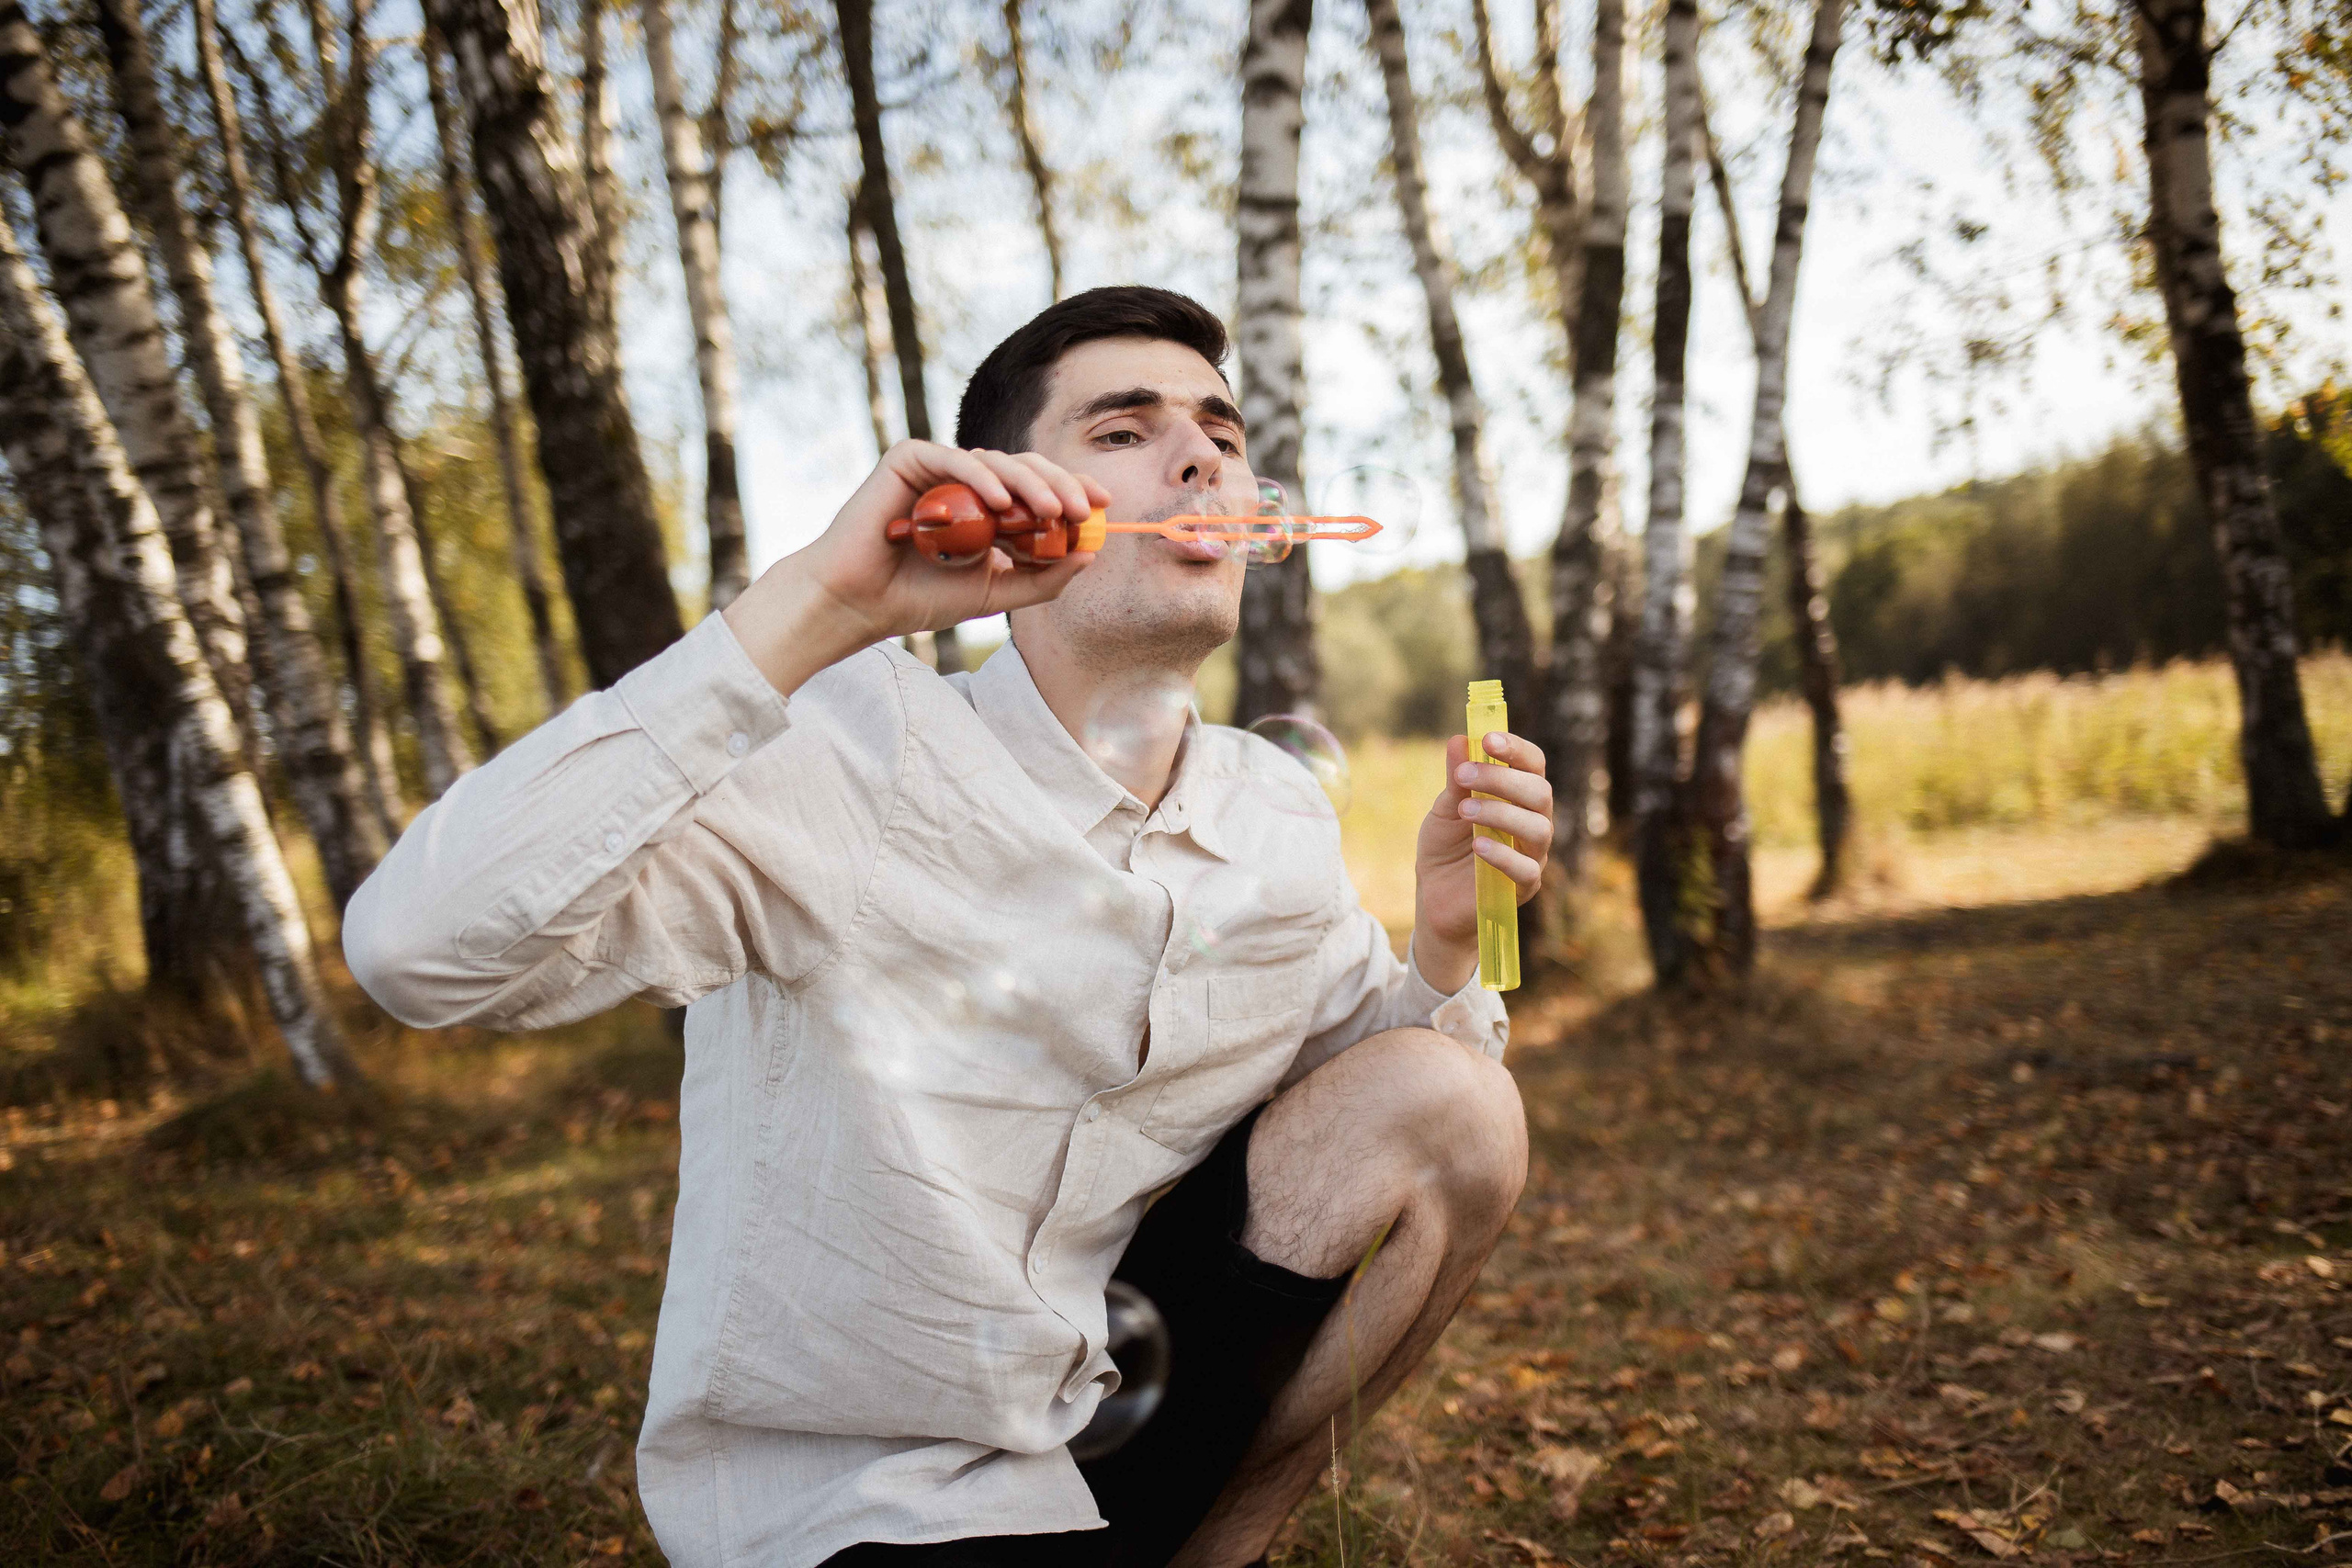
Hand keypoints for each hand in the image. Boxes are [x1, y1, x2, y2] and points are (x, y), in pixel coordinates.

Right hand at [725, 441, 1109, 693]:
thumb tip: (1090, 555)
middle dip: (1059, 485)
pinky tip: (1004, 501)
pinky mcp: (909, 459)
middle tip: (1082, 509)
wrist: (861, 603)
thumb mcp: (995, 594)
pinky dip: (982, 478)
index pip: (1038, 489)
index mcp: (987, 509)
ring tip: (1051, 510)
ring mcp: (938, 469)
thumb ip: (1041, 578)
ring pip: (997, 462)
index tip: (1103, 506)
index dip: (1072, 489)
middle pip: (1024, 468)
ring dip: (1030, 483)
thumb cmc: (920, 598)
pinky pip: (955, 460)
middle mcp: (966, 484)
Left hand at [1409, 731, 1551, 993]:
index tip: (1487, 738)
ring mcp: (1533, 855)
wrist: (1435, 898)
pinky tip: (1477, 846)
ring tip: (1465, 811)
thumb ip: (1456, 779)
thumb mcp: (1444, 809)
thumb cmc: (1445, 848)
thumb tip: (1459, 739)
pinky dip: (1502, 854)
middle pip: (1539, 792)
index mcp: (1518, 797)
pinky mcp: (1524, 887)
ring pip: (1538, 828)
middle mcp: (1533, 821)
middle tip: (1465, 775)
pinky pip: (1526, 869)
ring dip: (1501, 813)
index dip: (1515, 749)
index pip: (1532, 764)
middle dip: (1503, 779)